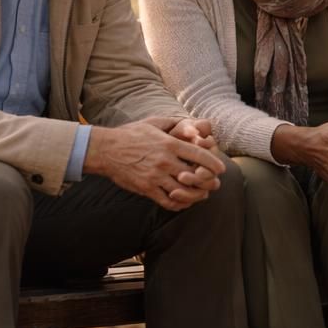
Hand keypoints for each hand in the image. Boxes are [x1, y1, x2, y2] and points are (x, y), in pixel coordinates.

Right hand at [85, 116, 228, 210]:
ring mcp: (155, 176)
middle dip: (208, 181)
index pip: (199, 156)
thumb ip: (172, 123)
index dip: (214, 164)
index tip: (221, 169)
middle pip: (195, 176)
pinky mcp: (146, 188)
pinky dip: (178, 204)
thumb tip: (189, 123)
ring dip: (195, 195)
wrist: (106, 149)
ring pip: (183, 191)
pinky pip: (167, 201)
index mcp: (170, 144)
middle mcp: (165, 161)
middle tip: (214, 184)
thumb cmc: (131, 134)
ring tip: (201, 194)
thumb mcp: (153, 123)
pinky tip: (183, 201)